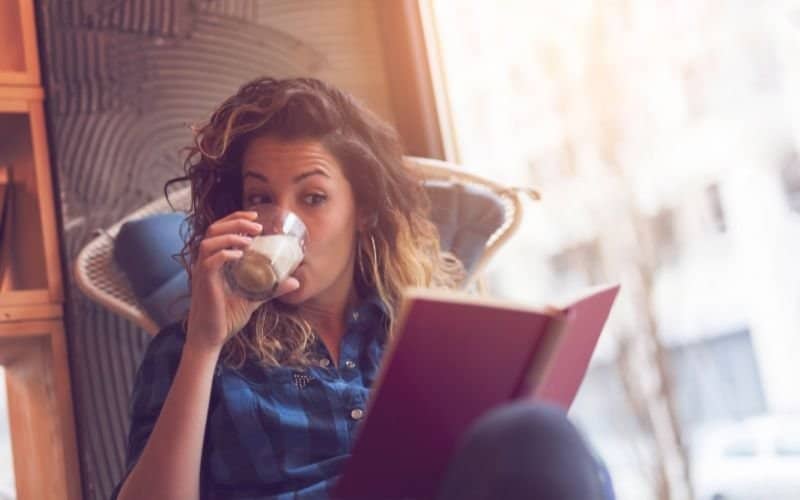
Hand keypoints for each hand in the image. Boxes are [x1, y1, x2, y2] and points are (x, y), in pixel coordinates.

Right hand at [184, 210, 299, 353]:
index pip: (219, 230)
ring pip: (209, 242)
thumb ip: (271, 288)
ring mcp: (202, 273)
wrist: (211, 338)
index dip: (235, 218)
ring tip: (250, 239)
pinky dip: (225, 254)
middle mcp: (205, 263)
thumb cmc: (227, 317)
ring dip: (230, 235)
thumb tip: (295, 281)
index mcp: (214, 261)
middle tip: (257, 224)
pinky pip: (210, 262)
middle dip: (235, 221)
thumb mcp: (254, 298)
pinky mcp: (203, 283)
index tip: (255, 215)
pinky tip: (240, 256)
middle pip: (213, 230)